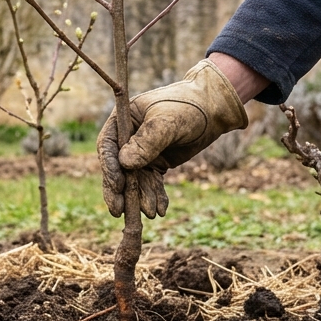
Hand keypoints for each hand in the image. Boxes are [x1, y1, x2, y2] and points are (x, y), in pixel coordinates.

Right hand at [98, 59, 247, 217]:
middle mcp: (127, 137)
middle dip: (119, 190)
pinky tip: (162, 209)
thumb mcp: (168, 121)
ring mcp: (141, 152)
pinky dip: (155, 196)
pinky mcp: (156, 163)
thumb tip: (124, 163)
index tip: (118, 186)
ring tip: (151, 213)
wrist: (213, 109)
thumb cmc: (188, 106)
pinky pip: (151, 183)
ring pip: (135, 180)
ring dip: (141, 197)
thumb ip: (147, 141)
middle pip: (117, 168)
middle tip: (118, 211)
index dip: (110, 167)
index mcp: (122, 120)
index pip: (108, 146)